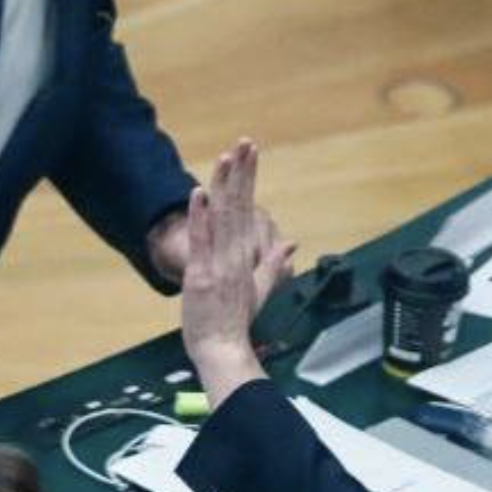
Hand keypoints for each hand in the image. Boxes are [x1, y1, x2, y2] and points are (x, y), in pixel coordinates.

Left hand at [177, 139, 295, 397]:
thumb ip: (274, 264)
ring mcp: (218, 264)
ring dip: (223, 186)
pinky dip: (200, 217)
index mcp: (246, 255)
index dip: (249, 180)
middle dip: (241, 172)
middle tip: (245, 142)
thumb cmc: (236, 321)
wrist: (224, 349)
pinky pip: (201, 241)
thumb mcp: (259, 289)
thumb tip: (291, 244)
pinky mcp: (201, 275)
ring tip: (226, 158)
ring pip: (222, 218)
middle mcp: (235, 254)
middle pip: (239, 207)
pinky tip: (200, 194)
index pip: (248, 209)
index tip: (251, 153)